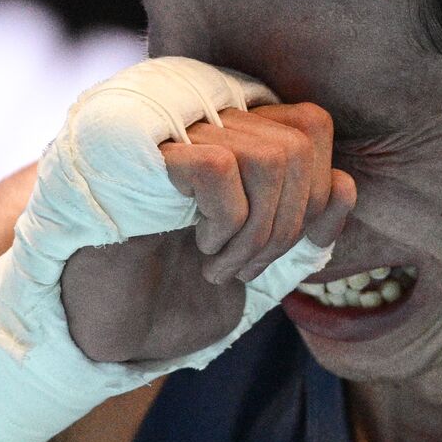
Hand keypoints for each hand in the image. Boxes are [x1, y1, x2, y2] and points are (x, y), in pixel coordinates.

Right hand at [62, 102, 355, 362]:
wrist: (97, 326)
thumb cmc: (173, 291)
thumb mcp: (260, 262)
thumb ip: (305, 227)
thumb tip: (343, 184)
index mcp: (232, 131)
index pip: (312, 124)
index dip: (318, 191)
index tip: (286, 249)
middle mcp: (202, 114)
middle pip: (301, 140)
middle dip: (289, 224)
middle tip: (245, 268)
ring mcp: (169, 126)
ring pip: (271, 155)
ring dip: (258, 232)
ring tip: (220, 264)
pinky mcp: (138, 149)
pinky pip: (221, 166)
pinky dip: (227, 222)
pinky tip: (199, 247)